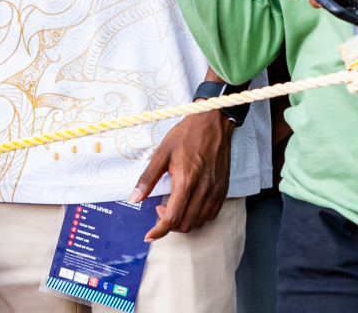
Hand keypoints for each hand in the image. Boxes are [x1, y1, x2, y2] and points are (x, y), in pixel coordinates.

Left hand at [128, 110, 233, 241]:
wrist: (213, 123)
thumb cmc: (186, 135)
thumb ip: (148, 178)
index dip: (158, 231)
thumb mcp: (162, 152)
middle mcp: (203, 189)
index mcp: (185, 181)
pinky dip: (198, 217)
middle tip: (160, 208)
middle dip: (169, 224)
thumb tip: (134, 198)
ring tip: (174, 206)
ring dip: (183, 222)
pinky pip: (211, 214)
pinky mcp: (223, 189)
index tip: (149, 235)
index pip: (172, 218)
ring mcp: (215, 191)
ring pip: (198, 222)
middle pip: (185, 224)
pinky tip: (190, 204)